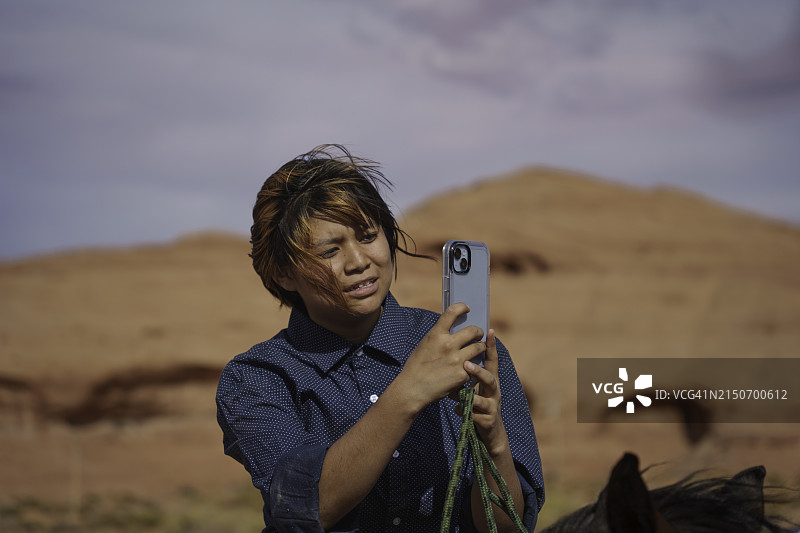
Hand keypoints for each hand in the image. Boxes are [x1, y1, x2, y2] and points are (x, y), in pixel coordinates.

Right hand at [395, 303, 485, 413]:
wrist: (413, 389)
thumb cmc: (416, 367)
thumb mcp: (425, 345)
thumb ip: (439, 336)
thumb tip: (452, 329)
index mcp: (436, 335)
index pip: (452, 312)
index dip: (462, 307)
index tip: (467, 308)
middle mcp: (448, 344)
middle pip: (473, 330)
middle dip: (478, 331)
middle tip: (478, 334)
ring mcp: (457, 360)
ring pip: (478, 348)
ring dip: (480, 347)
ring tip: (477, 349)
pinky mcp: (462, 374)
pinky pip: (473, 366)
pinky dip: (471, 367)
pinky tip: (466, 369)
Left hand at [462, 329, 508, 455]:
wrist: (489, 432)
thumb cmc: (477, 404)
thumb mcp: (474, 387)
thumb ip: (468, 374)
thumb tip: (455, 354)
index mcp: (490, 380)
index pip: (491, 361)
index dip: (492, 346)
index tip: (490, 330)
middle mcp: (494, 391)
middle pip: (490, 378)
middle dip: (479, 371)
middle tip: (466, 364)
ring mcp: (492, 406)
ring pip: (484, 399)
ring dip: (472, 395)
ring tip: (461, 394)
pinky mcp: (488, 421)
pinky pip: (474, 415)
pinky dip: (464, 412)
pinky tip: (457, 410)